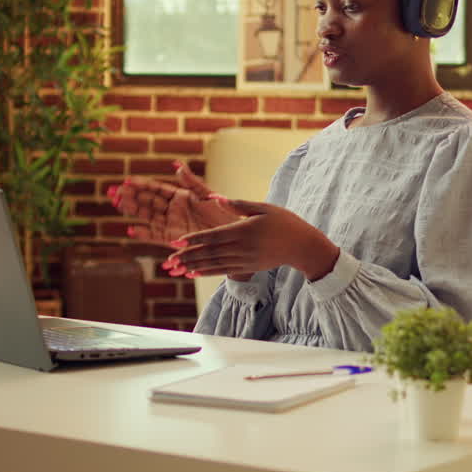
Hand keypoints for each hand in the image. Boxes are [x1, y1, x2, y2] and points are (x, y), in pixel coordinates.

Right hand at [112, 162, 239, 245]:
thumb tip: (177, 165)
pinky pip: (155, 235)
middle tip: (112, 192)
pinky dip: (143, 234)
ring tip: (116, 205)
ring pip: (147, 216)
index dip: (140, 185)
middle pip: (147, 201)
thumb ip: (192, 182)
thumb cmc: (224, 212)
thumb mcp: (207, 195)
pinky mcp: (173, 238)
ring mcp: (171, 224)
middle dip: (130, 197)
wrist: (231, 234)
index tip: (125, 181)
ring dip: (132, 211)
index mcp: (180, 195)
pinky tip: (131, 230)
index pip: (155, 188)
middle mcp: (172, 209)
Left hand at [162, 198, 339, 281]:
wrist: (302, 246)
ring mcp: (245, 259)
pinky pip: (223, 271)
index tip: (177, 241)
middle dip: (188, 255)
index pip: (214, 236)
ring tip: (177, 267)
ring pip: (215, 263)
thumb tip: (216, 199)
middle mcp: (243, 247)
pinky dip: (207, 272)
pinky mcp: (248, 267)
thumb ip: (239, 205)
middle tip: (169, 258)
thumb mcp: (264, 208)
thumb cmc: (285, 222)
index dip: (194, 239)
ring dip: (194, 265)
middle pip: (210, 252)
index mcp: (245, 230)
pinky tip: (194, 272)